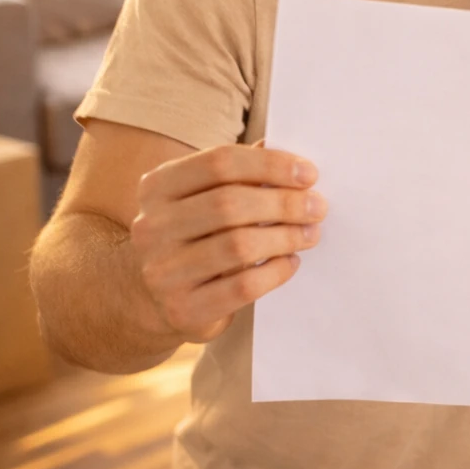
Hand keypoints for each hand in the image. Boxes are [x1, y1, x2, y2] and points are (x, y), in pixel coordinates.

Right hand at [129, 142, 326, 342]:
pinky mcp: (182, 308)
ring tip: (309, 234)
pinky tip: (290, 262)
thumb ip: (239, 173)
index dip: (270, 165)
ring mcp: (162, 271)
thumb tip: (290, 160)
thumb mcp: (202, 197)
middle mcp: (151, 227)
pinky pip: (243, 286)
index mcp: (157, 187)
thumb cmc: (192, 234)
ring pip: (238, 246)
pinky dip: (276, 272)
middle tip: (317, 207)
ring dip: (285, 236)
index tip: (309, 173)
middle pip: (229, 204)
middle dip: (284, 203)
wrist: (152, 297)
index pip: (219, 163)